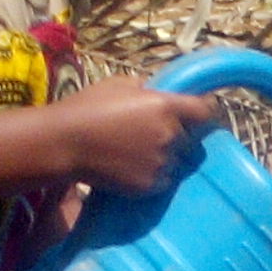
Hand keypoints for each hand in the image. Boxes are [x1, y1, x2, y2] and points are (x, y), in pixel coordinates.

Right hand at [67, 82, 220, 194]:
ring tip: (139, 153)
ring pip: (178, 162)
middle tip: (158, 136)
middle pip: (193, 140)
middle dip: (182, 137)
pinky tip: (131, 167)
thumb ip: (146, 89)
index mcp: (166, 106)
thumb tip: (158, 91)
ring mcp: (162, 162)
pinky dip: (154, 175)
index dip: (206, 113)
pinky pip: (163, 180)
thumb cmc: (87, 108)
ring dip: (167, 158)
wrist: (64, 144)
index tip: (202, 115)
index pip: (207, 111)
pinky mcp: (151, 185)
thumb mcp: (118, 85)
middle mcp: (170, 135)